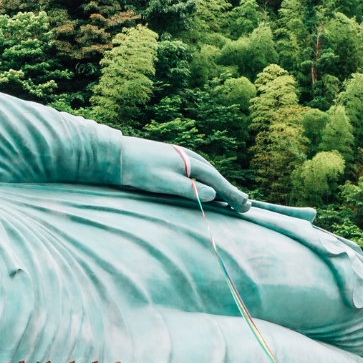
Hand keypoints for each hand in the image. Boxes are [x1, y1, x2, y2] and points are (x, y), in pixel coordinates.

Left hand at [116, 136, 249, 211]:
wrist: (115, 156)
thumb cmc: (138, 171)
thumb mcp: (163, 182)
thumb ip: (189, 188)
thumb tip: (214, 194)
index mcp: (189, 162)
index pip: (216, 180)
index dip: (232, 194)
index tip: (246, 206)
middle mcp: (187, 156)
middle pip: (214, 175)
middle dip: (229, 190)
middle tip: (245, 205)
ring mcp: (178, 156)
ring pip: (205, 172)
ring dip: (218, 185)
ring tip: (229, 197)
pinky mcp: (168, 159)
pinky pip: (194, 171)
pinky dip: (204, 180)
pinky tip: (202, 186)